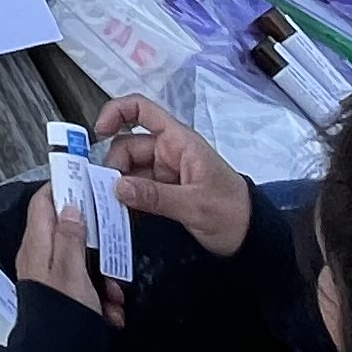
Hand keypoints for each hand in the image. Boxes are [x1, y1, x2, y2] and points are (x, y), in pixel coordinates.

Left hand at [16, 175, 120, 321]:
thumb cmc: (61, 317)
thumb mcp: (70, 271)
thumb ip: (70, 236)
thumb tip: (69, 206)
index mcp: (37, 246)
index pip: (43, 202)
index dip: (63, 188)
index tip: (87, 185)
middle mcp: (42, 259)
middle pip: (71, 231)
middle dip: (98, 242)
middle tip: (113, 253)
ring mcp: (55, 280)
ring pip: (85, 262)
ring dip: (105, 275)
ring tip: (112, 293)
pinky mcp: (67, 299)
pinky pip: (88, 287)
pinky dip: (102, 297)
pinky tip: (110, 312)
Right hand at [96, 94, 254, 256]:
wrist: (253, 240)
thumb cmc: (232, 213)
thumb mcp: (195, 205)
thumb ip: (155, 196)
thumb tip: (116, 186)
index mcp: (179, 142)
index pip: (143, 111)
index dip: (117, 112)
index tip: (98, 132)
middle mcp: (169, 152)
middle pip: (128, 146)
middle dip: (113, 165)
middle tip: (103, 189)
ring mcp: (165, 174)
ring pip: (129, 170)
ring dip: (118, 185)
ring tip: (110, 205)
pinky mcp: (164, 193)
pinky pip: (137, 189)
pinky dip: (126, 199)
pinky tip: (119, 212)